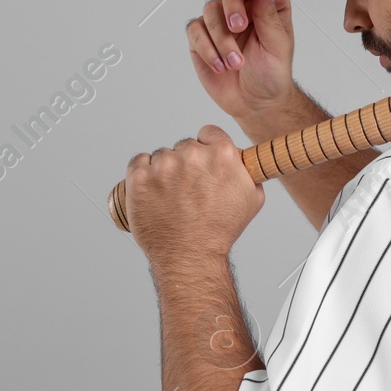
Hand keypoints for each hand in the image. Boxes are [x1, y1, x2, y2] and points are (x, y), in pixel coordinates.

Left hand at [124, 124, 264, 263]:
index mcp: (222, 154)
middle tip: (187, 189)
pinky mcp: (139, 177)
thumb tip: (242, 160)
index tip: (203, 162)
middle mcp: (192, 155)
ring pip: (161, 156)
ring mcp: (163, 166)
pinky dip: (143, 173)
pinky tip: (152, 190)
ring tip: (170, 196)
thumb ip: (248, 171)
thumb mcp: (252, 198)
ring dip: (164, 170)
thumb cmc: (219, 231)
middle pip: (184, 146)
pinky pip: (138, 162)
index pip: (209, 133)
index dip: (207, 147)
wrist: (190, 256)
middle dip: (186, 163)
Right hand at [187, 0, 295, 120]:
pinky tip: (221, 65)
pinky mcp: (202, 37)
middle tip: (238, 26)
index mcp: (267, 4)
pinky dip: (208, 49)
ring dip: (222, 38)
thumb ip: (269, 15)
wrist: (255, 102)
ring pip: (210, 9)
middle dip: (231, 4)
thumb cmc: (272, 73)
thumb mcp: (278, 45)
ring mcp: (220, 21)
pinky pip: (196, 31)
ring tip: (236, 62)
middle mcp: (243, 7)